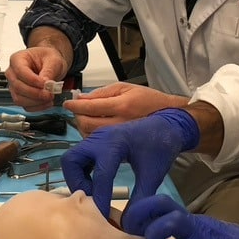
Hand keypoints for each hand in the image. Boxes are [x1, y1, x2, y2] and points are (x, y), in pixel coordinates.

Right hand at [5, 46, 68, 110]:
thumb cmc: (48, 58)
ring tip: (50, 97)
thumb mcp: (53, 60)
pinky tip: (47, 102)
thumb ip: (49, 71)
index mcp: (17, 59)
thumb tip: (45, 83)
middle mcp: (12, 73)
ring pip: (19, 99)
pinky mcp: (20, 97)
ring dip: (36, 101)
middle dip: (35, 93)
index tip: (45, 84)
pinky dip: (37, 107)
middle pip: (18, 87)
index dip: (32, 80)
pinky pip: (25, 106)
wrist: (50, 64)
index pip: (20, 71)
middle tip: (50, 93)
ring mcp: (14, 86)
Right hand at [61, 108, 199, 215]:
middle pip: (71, 161)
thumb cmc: (160, 148)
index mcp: (115, 144)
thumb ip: (141, 197)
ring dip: (77, 178)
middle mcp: (99, 139)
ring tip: (93, 193)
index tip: (102, 217)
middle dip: (77, 183)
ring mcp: (95, 138)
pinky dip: (82, 173)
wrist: (165, 127)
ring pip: (72, 159)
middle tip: (91, 199)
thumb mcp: (153, 174)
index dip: (100, 198)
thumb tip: (128, 222)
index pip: (101, 175)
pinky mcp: (95, 142)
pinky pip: (79, 158)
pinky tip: (96, 184)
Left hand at [63, 83, 186, 136]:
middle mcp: (120, 124)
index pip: (90, 107)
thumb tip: (81, 98)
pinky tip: (96, 128)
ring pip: (90, 136)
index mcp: (122, 106)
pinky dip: (92, 135)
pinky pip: (99, 144)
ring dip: (83, 127)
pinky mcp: (121, 150)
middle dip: (77, 117)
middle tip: (77, 110)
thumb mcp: (127, 88)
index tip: (67, 103)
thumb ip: (103, 93)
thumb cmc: (150, 100)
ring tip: (86, 117)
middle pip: (86, 125)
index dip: (75, 105)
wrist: (171, 120)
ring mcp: (121, 139)